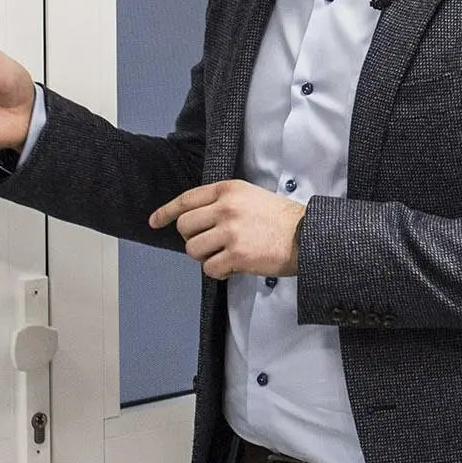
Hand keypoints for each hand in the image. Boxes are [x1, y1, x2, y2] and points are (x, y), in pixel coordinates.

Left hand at [150, 180, 305, 279]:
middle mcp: (225, 208)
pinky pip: (209, 269)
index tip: (154, 221)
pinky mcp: (236, 255)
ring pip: (193, 250)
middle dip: (193, 239)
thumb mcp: (250, 197)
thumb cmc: (281, 218)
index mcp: (228, 190)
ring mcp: (230, 232)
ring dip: (205, 256)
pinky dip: (218, 272)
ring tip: (225, 255)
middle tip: (210, 244)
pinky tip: (234, 267)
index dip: (166, 212)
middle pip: (185, 227)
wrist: (307, 235)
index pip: (186, 200)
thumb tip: (194, 221)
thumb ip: (222, 203)